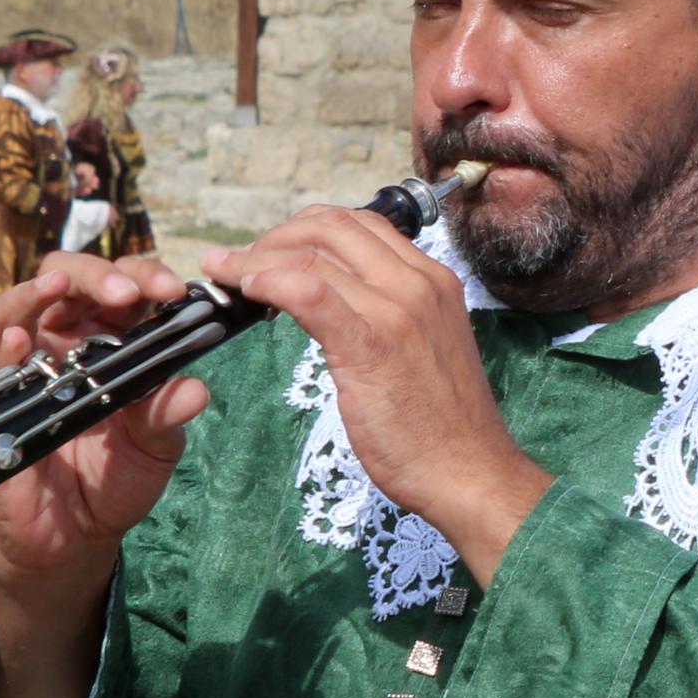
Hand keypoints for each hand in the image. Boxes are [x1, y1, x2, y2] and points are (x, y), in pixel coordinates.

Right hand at [0, 251, 212, 697]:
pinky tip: (22, 340)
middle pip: (70, 281)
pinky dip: (6, 343)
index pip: (124, 290)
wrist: (77, 536)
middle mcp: (65, 344)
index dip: (146, 278)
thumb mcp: (156, 448)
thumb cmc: (117, 479)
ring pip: (21, 306)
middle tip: (130, 291)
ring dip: (43, 290)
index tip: (174, 291)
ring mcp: (27, 368)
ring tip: (64, 285)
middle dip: (99, 275)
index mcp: (112, 343)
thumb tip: (194, 389)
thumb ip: (167, 416)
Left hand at [199, 206, 547, 580]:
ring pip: (313, 254)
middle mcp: (418, 283)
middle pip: (332, 226)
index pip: (362, 224)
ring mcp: (397, 309)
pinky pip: (308, 291)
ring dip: (256, 258)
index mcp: (434, 281)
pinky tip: (246, 292)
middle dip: (275, 236)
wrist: (470, 472)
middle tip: (242, 264)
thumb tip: (333, 306)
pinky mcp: (371, 343)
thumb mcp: (421, 349)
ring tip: (227, 276)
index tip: (275, 252)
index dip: (307, 229)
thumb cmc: (443, 427)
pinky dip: (267, 280)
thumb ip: (387, 317)